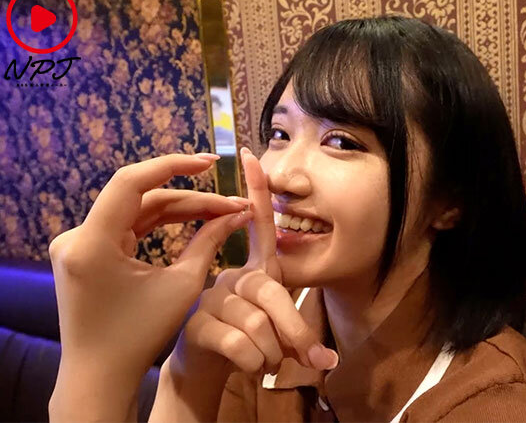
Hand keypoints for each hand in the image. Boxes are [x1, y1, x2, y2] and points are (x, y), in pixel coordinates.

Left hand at [49, 153, 254, 379]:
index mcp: (92, 243)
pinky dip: (159, 223)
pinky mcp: (85, 253)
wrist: (100, 375)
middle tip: (231, 202)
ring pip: (136, 210)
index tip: (211, 163)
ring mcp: (78, 244)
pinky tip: (192, 219)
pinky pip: (127, 226)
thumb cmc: (140, 336)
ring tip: (221, 211)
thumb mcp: (182, 286)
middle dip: (190, 198)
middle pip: (141, 197)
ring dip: (178, 209)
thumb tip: (237, 213)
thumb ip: (208, 242)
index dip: (173, 165)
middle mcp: (76, 237)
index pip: (131, 182)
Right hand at [170, 147, 337, 379]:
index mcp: (254, 271)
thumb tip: (329, 362)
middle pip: (271, 292)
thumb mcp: (278, 331)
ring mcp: (210, 299)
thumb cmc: (248, 343)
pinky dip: (254, 364)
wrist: (207, 369)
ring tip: (268, 364)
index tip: (253, 155)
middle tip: (312, 360)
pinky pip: (239, 345)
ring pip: (258, 325)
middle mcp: (231, 277)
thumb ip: (300, 335)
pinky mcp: (196, 325)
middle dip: (297, 333)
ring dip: (273, 354)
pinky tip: (249, 367)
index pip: (259, 227)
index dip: (256, 192)